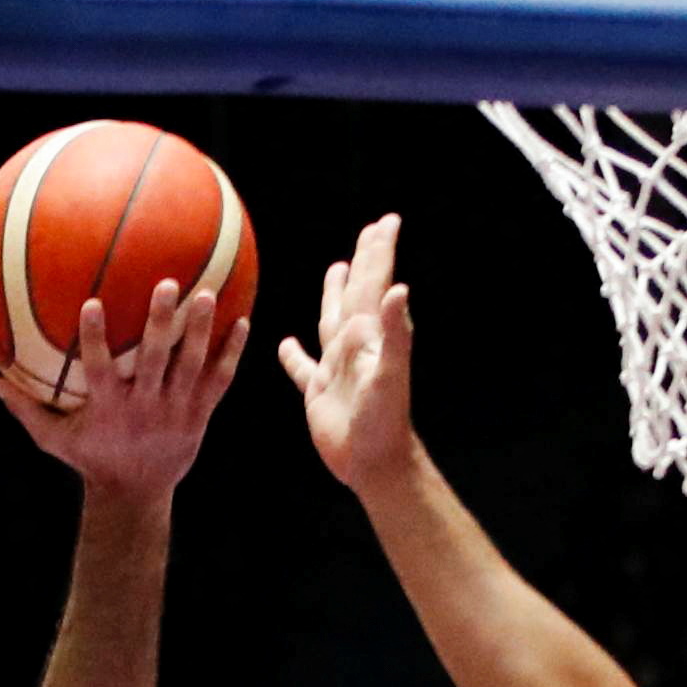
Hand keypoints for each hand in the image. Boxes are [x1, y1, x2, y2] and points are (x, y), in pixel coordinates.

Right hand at [0, 281, 247, 498]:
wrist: (136, 494)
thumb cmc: (90, 458)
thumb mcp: (54, 438)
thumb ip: (24, 407)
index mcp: (108, 409)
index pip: (99, 370)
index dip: (96, 339)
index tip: (91, 304)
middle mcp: (144, 408)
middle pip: (154, 361)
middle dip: (160, 323)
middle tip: (166, 284)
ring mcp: (176, 412)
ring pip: (190, 367)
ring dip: (199, 331)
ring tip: (206, 295)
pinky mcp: (199, 415)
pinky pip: (219, 381)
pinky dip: (231, 353)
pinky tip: (242, 320)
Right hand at [277, 214, 420, 493]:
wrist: (374, 463)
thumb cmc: (383, 422)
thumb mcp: (389, 374)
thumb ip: (395, 332)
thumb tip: (399, 289)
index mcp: (369, 336)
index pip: (374, 285)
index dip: (379, 254)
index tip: (387, 222)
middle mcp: (354, 346)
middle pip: (356, 294)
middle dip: (364, 262)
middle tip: (369, 231)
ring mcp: (336, 368)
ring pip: (331, 321)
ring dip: (334, 295)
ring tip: (336, 270)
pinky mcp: (319, 392)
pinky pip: (303, 367)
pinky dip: (294, 355)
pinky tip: (287, 345)